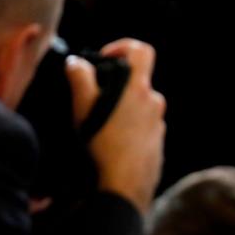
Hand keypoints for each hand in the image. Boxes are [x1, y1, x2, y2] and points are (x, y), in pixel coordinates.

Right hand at [65, 39, 166, 214]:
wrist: (123, 187)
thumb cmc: (103, 146)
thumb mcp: (84, 108)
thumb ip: (80, 78)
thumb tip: (76, 62)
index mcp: (139, 89)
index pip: (142, 51)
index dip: (123, 46)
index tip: (105, 59)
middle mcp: (154, 103)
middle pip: (137, 82)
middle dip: (116, 86)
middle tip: (94, 99)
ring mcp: (158, 124)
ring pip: (139, 106)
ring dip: (121, 110)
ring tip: (99, 126)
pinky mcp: (157, 143)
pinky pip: (142, 127)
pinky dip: (127, 129)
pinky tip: (110, 144)